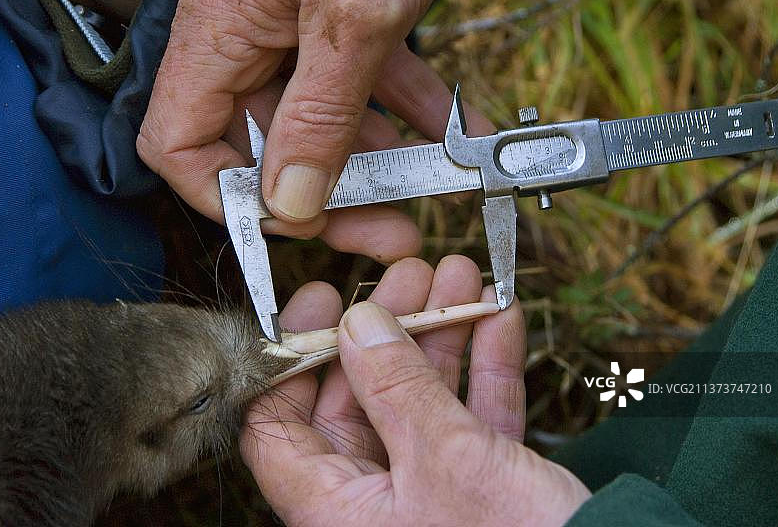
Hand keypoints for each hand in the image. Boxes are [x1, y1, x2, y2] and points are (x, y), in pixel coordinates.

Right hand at [137, 0, 492, 262]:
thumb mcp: (350, 13)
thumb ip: (319, 110)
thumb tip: (290, 200)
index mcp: (220, 35)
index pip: (180, 145)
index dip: (228, 199)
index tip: (295, 224)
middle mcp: (251, 38)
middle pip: (267, 146)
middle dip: (332, 194)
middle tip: (392, 228)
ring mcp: (301, 30)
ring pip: (325, 120)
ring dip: (382, 160)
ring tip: (436, 189)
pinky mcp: (349, 18)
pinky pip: (371, 81)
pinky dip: (415, 110)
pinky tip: (461, 131)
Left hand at [241, 255, 590, 525]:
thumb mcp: (448, 458)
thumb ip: (397, 387)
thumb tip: (359, 324)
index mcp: (336, 510)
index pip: (278, 427)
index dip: (293, 358)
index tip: (323, 304)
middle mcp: (374, 503)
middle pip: (359, 399)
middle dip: (389, 329)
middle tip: (412, 275)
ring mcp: (430, 492)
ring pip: (421, 400)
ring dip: (443, 335)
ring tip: (460, 277)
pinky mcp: (482, 486)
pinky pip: (473, 417)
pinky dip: (487, 367)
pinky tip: (499, 317)